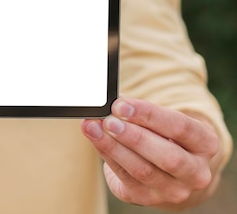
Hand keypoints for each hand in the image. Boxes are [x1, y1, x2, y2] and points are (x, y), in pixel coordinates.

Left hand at [81, 97, 221, 209]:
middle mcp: (196, 172)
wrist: (169, 169)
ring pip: (143, 170)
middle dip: (134, 137)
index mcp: (205, 144)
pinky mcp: (148, 198)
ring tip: (93, 128)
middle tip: (108, 121)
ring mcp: (174, 190)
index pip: (180, 126)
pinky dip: (108, 155)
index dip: (148, 115)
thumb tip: (113, 101)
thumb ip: (142, 112)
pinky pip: (126, 177)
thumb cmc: (164, 135)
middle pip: (167, 156)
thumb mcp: (163, 121)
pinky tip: (95, 139)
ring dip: (114, 147)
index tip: (121, 105)